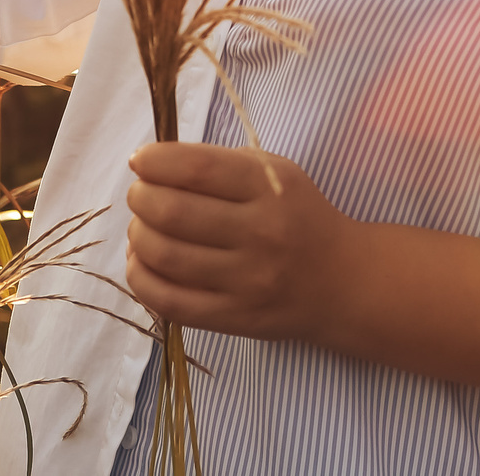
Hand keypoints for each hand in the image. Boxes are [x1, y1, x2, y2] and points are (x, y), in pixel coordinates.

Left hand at [124, 142, 352, 343]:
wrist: (342, 282)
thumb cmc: (299, 216)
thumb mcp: (277, 173)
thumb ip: (221, 163)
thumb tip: (154, 165)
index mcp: (270, 188)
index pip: (198, 168)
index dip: (156, 161)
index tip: (141, 160)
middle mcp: (259, 233)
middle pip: (172, 212)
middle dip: (141, 198)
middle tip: (140, 195)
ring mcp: (246, 281)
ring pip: (164, 256)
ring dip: (138, 236)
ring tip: (142, 228)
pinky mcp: (234, 318)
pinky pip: (169, 301)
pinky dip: (140, 279)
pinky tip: (141, 262)